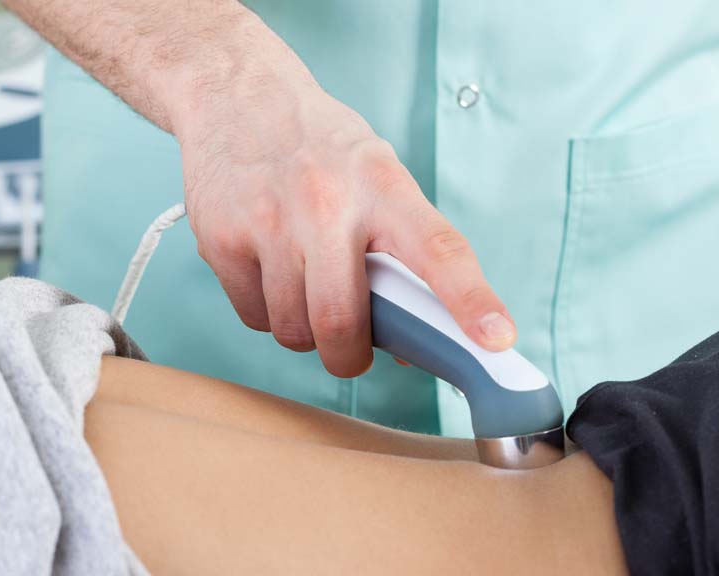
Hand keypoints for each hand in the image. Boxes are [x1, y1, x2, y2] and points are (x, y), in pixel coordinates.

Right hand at [175, 46, 515, 377]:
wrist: (237, 94)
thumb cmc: (320, 148)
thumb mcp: (376, 175)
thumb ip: (399, 250)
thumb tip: (411, 341)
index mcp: (383, 186)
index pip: (439, 250)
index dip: (472, 300)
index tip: (498, 338)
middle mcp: (327, 202)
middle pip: (342, 322)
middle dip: (348, 356)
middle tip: (350, 348)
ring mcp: (270, 221)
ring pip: (294, 329)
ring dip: (304, 329)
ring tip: (304, 284)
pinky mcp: (221, 239)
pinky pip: (253, 317)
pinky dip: (267, 311)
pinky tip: (269, 269)